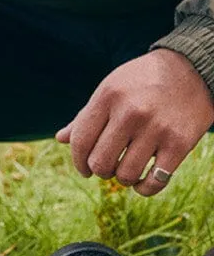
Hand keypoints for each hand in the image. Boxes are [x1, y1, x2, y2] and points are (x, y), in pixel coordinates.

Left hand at [56, 49, 213, 195]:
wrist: (196, 67)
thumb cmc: (145, 81)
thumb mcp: (113, 88)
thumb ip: (87, 115)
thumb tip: (60, 138)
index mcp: (109, 95)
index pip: (80, 143)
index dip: (78, 162)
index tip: (85, 168)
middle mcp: (132, 111)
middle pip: (100, 163)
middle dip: (101, 170)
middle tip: (110, 165)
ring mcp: (157, 127)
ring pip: (124, 176)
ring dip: (123, 178)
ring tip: (128, 168)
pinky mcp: (179, 142)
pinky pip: (153, 183)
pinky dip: (144, 189)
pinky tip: (143, 181)